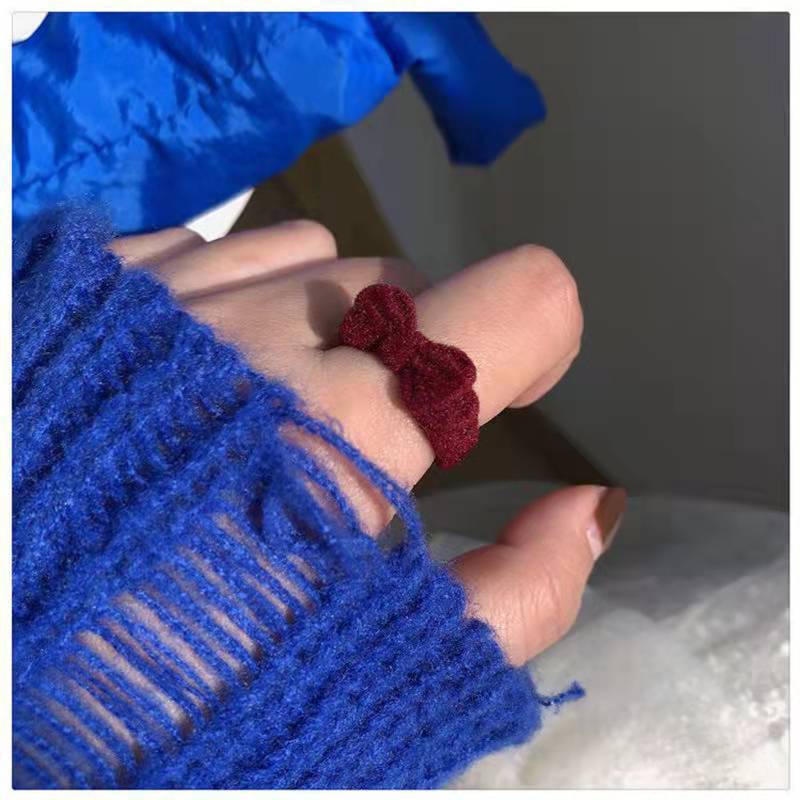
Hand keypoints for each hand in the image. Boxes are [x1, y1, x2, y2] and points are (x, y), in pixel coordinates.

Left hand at [112, 221, 624, 666]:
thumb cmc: (182, 697)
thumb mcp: (383, 683)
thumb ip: (518, 598)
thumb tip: (587, 509)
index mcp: (353, 422)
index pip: (525, 299)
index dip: (531, 345)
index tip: (500, 392)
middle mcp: (271, 326)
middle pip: (411, 287)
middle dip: (410, 358)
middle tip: (354, 449)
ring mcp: (173, 287)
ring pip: (316, 258)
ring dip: (324, 325)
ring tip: (265, 418)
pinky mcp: (93, 278)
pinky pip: (220, 252)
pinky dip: (240, 302)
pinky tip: (190, 383)